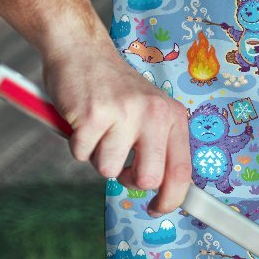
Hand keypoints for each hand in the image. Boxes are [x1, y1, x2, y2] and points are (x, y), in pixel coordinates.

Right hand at [42, 41, 191, 214]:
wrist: (82, 50)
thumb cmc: (114, 89)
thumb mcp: (150, 111)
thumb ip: (159, 145)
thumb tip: (164, 191)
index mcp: (173, 116)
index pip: (182, 171)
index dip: (171, 199)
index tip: (158, 209)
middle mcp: (154, 114)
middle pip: (148, 179)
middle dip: (128, 180)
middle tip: (119, 163)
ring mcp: (124, 113)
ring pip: (108, 170)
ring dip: (98, 157)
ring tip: (99, 130)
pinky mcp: (93, 115)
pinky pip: (81, 155)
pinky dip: (77, 144)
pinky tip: (82, 121)